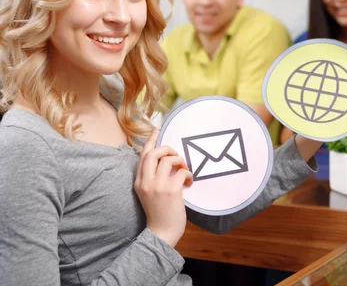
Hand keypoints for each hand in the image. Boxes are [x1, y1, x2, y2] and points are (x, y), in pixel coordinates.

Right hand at [134, 129, 192, 246]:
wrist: (161, 233)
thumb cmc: (159, 213)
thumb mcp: (149, 193)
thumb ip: (153, 178)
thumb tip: (167, 162)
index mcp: (139, 182)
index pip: (142, 156)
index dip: (150, 141)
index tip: (156, 130)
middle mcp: (146, 182)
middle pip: (153, 154)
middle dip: (167, 148)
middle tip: (176, 154)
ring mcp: (157, 186)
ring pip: (168, 160)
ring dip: (180, 161)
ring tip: (184, 170)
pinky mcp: (171, 191)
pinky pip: (181, 172)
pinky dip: (188, 174)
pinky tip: (189, 183)